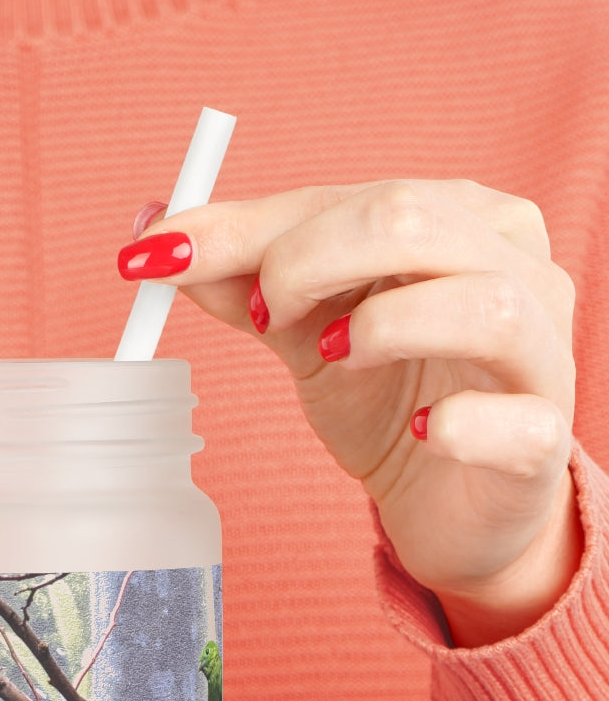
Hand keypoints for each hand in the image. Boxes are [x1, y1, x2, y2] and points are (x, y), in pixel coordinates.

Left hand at [121, 180, 581, 645]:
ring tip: (331, 358)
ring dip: (382, 327)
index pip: (347, 198)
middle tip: (261, 316)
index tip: (158, 256)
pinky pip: (515, 421)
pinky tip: (421, 433)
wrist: (448, 501)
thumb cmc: (386, 399)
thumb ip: (244, 282)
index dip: (247, 227)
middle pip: (412, 221)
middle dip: (306, 261)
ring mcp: (541, 353)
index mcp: (456, 220)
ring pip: (483, 304)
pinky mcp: (543, 440)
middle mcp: (514, 267)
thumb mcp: (305, 332)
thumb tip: (156, 236)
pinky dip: (459, 424)